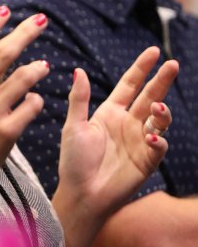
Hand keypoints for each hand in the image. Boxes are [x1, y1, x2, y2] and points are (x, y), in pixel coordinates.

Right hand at [0, 7, 49, 216]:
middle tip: (42, 20)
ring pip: (22, 79)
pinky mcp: (5, 133)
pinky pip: (30, 108)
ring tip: (44, 66)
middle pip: (3, 53)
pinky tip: (35, 101)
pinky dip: (35, 101)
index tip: (7, 9)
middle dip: (25, 32)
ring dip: (37, 68)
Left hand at [52, 47, 177, 246]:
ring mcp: (140, 141)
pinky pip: (159, 145)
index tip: (154, 51)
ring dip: (163, 111)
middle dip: (162, 80)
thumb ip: (79, 99)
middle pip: (150, 96)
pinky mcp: (147, 160)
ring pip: (160, 119)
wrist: (81, 195)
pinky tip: (151, 137)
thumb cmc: (74, 163)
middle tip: (173, 64)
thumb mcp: (74, 127)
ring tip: (157, 108)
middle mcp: (128, 124)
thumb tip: (78, 70)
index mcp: (110, 112)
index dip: (142, 68)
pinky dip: (159, 140)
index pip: (130, 84)